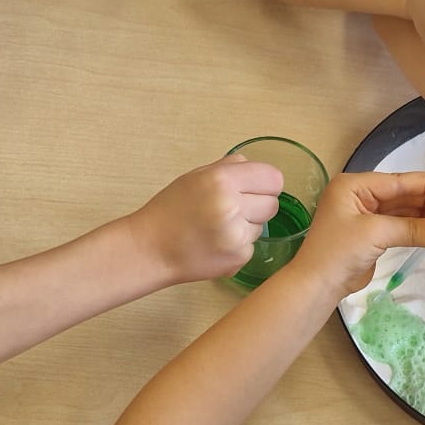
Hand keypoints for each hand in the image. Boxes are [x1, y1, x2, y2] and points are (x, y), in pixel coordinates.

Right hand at [128, 156, 284, 284]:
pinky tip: (215, 244)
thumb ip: (229, 167)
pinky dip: (238, 245)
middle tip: (232, 210)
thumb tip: (254, 165)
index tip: (255, 189)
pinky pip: (252, 246)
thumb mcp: (195, 177)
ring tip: (217, 228)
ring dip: (247, 226)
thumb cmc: (170, 210)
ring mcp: (236, 236)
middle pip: (272, 204)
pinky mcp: (238, 258)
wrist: (150, 249)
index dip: (265, 184)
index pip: (273, 178)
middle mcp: (231, 206)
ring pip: (262, 226)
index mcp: (221, 180)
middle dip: (258, 205)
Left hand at [291, 171, 424, 295]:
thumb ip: (411, 228)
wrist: (317, 285)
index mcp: (355, 185)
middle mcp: (360, 194)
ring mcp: (365, 214)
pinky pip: (398, 224)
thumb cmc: (338, 252)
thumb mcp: (375, 234)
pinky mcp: (371, 233)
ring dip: (423, 216)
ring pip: (402, 209)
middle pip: (402, 192)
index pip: (398, 179)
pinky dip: (415, 228)